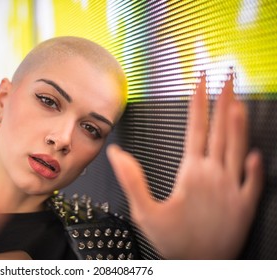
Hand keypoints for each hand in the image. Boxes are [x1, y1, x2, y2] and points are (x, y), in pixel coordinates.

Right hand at [107, 73, 262, 258]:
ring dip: (240, 122)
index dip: (198, 102)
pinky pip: (254, 180)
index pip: (196, 129)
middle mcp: (216, 176)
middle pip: (221, 130)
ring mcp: (234, 189)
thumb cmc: (174, 243)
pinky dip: (256, 164)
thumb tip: (117, 154)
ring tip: (240, 100)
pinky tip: (256, 151)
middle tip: (228, 78)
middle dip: (224, 100)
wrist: (202, 267)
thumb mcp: (144, 213)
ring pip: (239, 148)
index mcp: (192, 174)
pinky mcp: (246, 205)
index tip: (200, 82)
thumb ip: (131, 179)